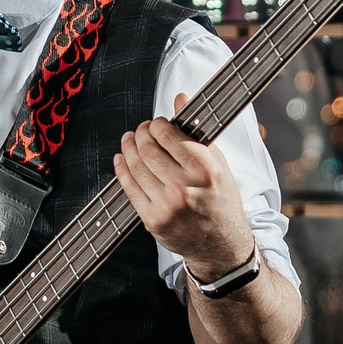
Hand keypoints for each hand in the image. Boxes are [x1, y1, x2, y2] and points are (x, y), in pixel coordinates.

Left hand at [115, 92, 254, 285]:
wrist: (221, 245)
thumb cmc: (221, 201)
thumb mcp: (218, 164)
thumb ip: (196, 131)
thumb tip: (179, 98)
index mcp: (206, 170)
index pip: (169, 135)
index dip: (158, 125)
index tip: (157, 123)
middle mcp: (185, 187)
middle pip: (148, 149)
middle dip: (140, 133)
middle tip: (141, 130)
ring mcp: (167, 205)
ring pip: (135, 166)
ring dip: (127, 147)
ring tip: (129, 140)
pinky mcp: (152, 220)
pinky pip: (128, 188)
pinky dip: (121, 169)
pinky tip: (121, 159)